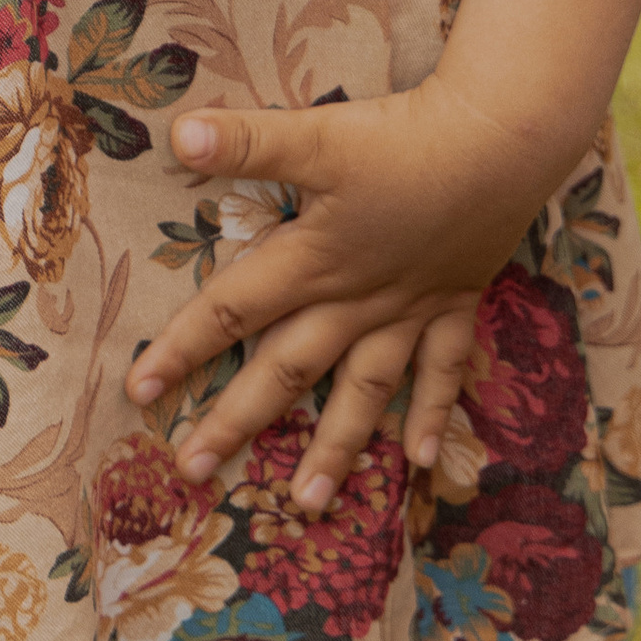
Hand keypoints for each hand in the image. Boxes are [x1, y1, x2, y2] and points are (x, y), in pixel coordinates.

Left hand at [124, 78, 557, 515]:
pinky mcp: (454, 302)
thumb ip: (248, 141)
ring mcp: (408, 309)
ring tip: (306, 505)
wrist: (501, 143)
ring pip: (362, 389)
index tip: (138, 392)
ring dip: (333, 447)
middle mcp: (355, 299)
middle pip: (286, 368)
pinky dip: (432, 414)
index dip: (183, 346)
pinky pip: (442, 370)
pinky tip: (419, 460)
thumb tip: (179, 136)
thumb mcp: (318, 135)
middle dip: (238, 421)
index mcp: (312, 260)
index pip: (233, 309)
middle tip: (194, 471)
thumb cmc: (403, 140)